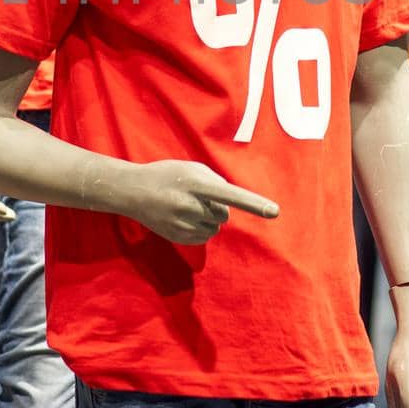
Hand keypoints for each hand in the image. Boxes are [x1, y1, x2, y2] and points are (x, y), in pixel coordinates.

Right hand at [122, 159, 278, 244]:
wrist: (133, 191)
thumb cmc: (168, 175)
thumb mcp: (191, 169)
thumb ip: (215, 182)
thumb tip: (231, 202)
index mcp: (196, 184)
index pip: (231, 194)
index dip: (253, 203)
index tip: (275, 212)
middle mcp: (190, 205)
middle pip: (224, 214)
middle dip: (217, 207)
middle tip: (196, 197)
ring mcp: (183, 224)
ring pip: (215, 227)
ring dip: (208, 218)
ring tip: (186, 206)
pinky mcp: (178, 237)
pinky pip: (204, 237)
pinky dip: (200, 229)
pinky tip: (184, 218)